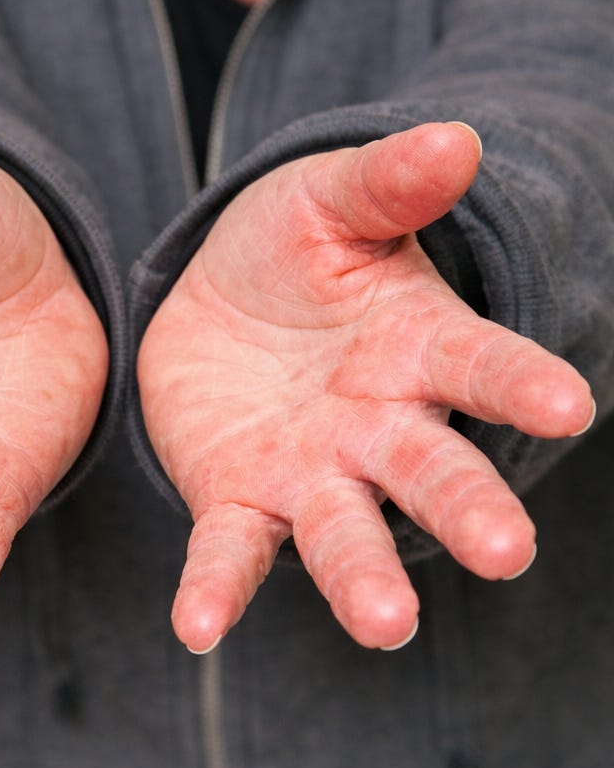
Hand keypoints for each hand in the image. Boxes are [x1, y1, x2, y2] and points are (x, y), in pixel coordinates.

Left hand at [137, 122, 593, 652]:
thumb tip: (458, 137)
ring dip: (364, 578)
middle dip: (465, 508)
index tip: (567, 406)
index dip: (523, 385)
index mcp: (417, 346)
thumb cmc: (295, 247)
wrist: (216, 300)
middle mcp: (379, 426)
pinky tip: (199, 630)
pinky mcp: (241, 500)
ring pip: (345, 531)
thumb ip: (387, 183)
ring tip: (387, 625)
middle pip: (432, 472)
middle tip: (505, 553)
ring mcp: (313, 473)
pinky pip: (232, 550)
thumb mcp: (331, 200)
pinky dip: (218, 589)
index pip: (481, 365)